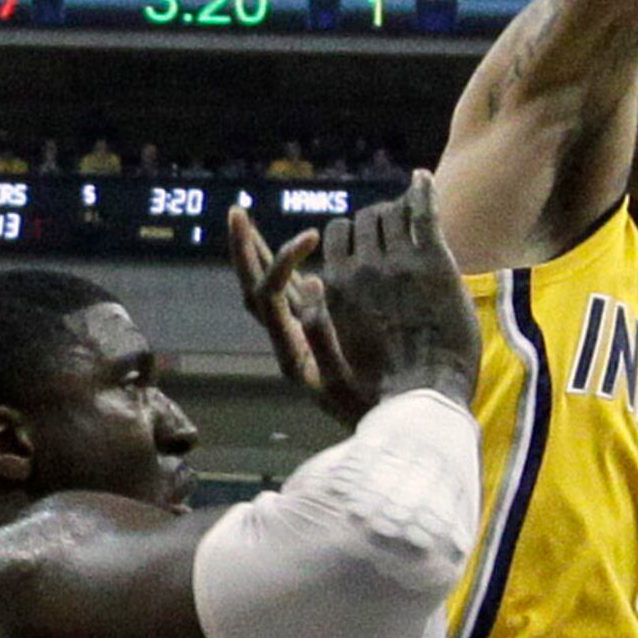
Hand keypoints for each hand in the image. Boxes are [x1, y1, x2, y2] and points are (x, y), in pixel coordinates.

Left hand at [224, 203, 360, 423]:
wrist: (400, 425)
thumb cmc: (380, 406)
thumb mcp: (353, 380)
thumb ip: (329, 337)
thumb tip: (314, 287)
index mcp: (292, 354)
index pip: (269, 300)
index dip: (278, 264)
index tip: (310, 238)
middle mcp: (289, 342)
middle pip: (254, 290)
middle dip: (244, 250)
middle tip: (238, 213)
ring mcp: (302, 334)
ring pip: (268, 289)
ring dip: (256, 253)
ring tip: (244, 217)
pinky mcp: (318, 330)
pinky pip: (294, 293)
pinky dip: (288, 265)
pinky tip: (301, 244)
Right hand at [311, 173, 479, 417]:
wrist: (428, 398)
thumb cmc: (381, 390)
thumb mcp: (329, 363)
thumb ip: (319, 322)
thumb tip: (310, 283)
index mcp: (338, 288)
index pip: (337, 234)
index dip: (350, 233)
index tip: (364, 240)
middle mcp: (364, 269)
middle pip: (365, 219)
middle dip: (376, 222)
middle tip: (394, 232)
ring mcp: (400, 263)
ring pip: (392, 212)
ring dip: (399, 211)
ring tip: (411, 217)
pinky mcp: (435, 263)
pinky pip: (423, 211)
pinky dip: (421, 191)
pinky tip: (422, 179)